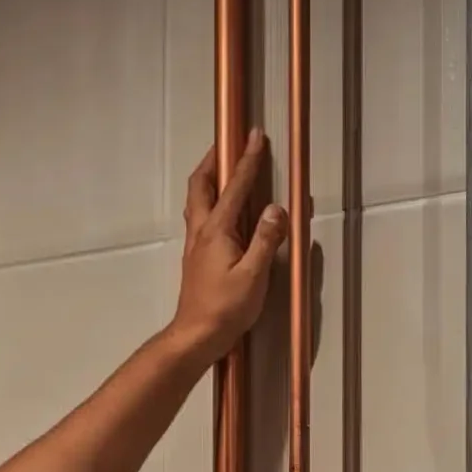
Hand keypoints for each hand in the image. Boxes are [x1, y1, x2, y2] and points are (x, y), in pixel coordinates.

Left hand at [170, 130, 286, 359]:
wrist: (196, 336)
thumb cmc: (225, 308)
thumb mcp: (253, 275)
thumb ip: (265, 239)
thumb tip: (275, 207)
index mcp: (216, 230)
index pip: (235, 187)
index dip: (247, 160)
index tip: (256, 136)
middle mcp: (201, 231)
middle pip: (201, 185)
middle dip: (213, 160)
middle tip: (227, 143)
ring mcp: (195, 244)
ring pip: (197, 201)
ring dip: (208, 179)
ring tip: (222, 167)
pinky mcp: (196, 257)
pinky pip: (200, 216)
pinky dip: (209, 199)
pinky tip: (219, 207)